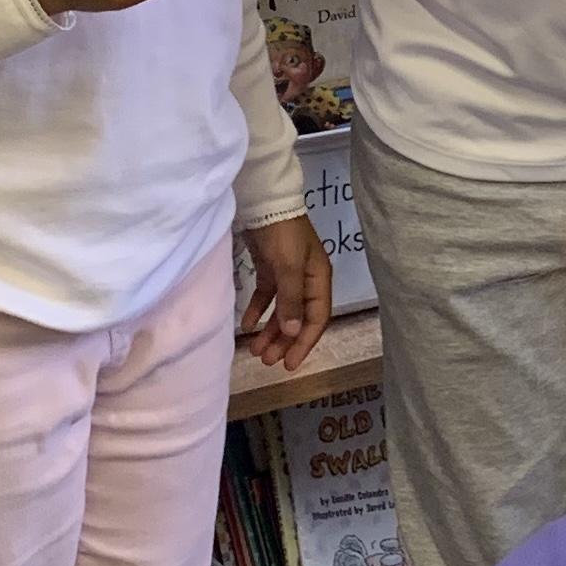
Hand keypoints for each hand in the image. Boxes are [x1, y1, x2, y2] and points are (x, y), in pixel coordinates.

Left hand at [237, 214, 332, 368]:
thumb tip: (294, 333)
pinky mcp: (271, 268)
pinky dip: (257, 311)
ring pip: (282, 311)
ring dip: (270, 331)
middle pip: (298, 318)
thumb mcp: (289, 267)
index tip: (289, 364)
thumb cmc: (282, 234)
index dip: (304, 343)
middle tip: (267, 361)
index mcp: (319, 280)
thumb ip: (291, 300)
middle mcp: (306, 280)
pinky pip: (266, 297)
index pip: (316, 319)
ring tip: (256, 350)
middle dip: (284, 341)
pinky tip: (245, 325)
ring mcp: (288, 274)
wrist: (265, 201)